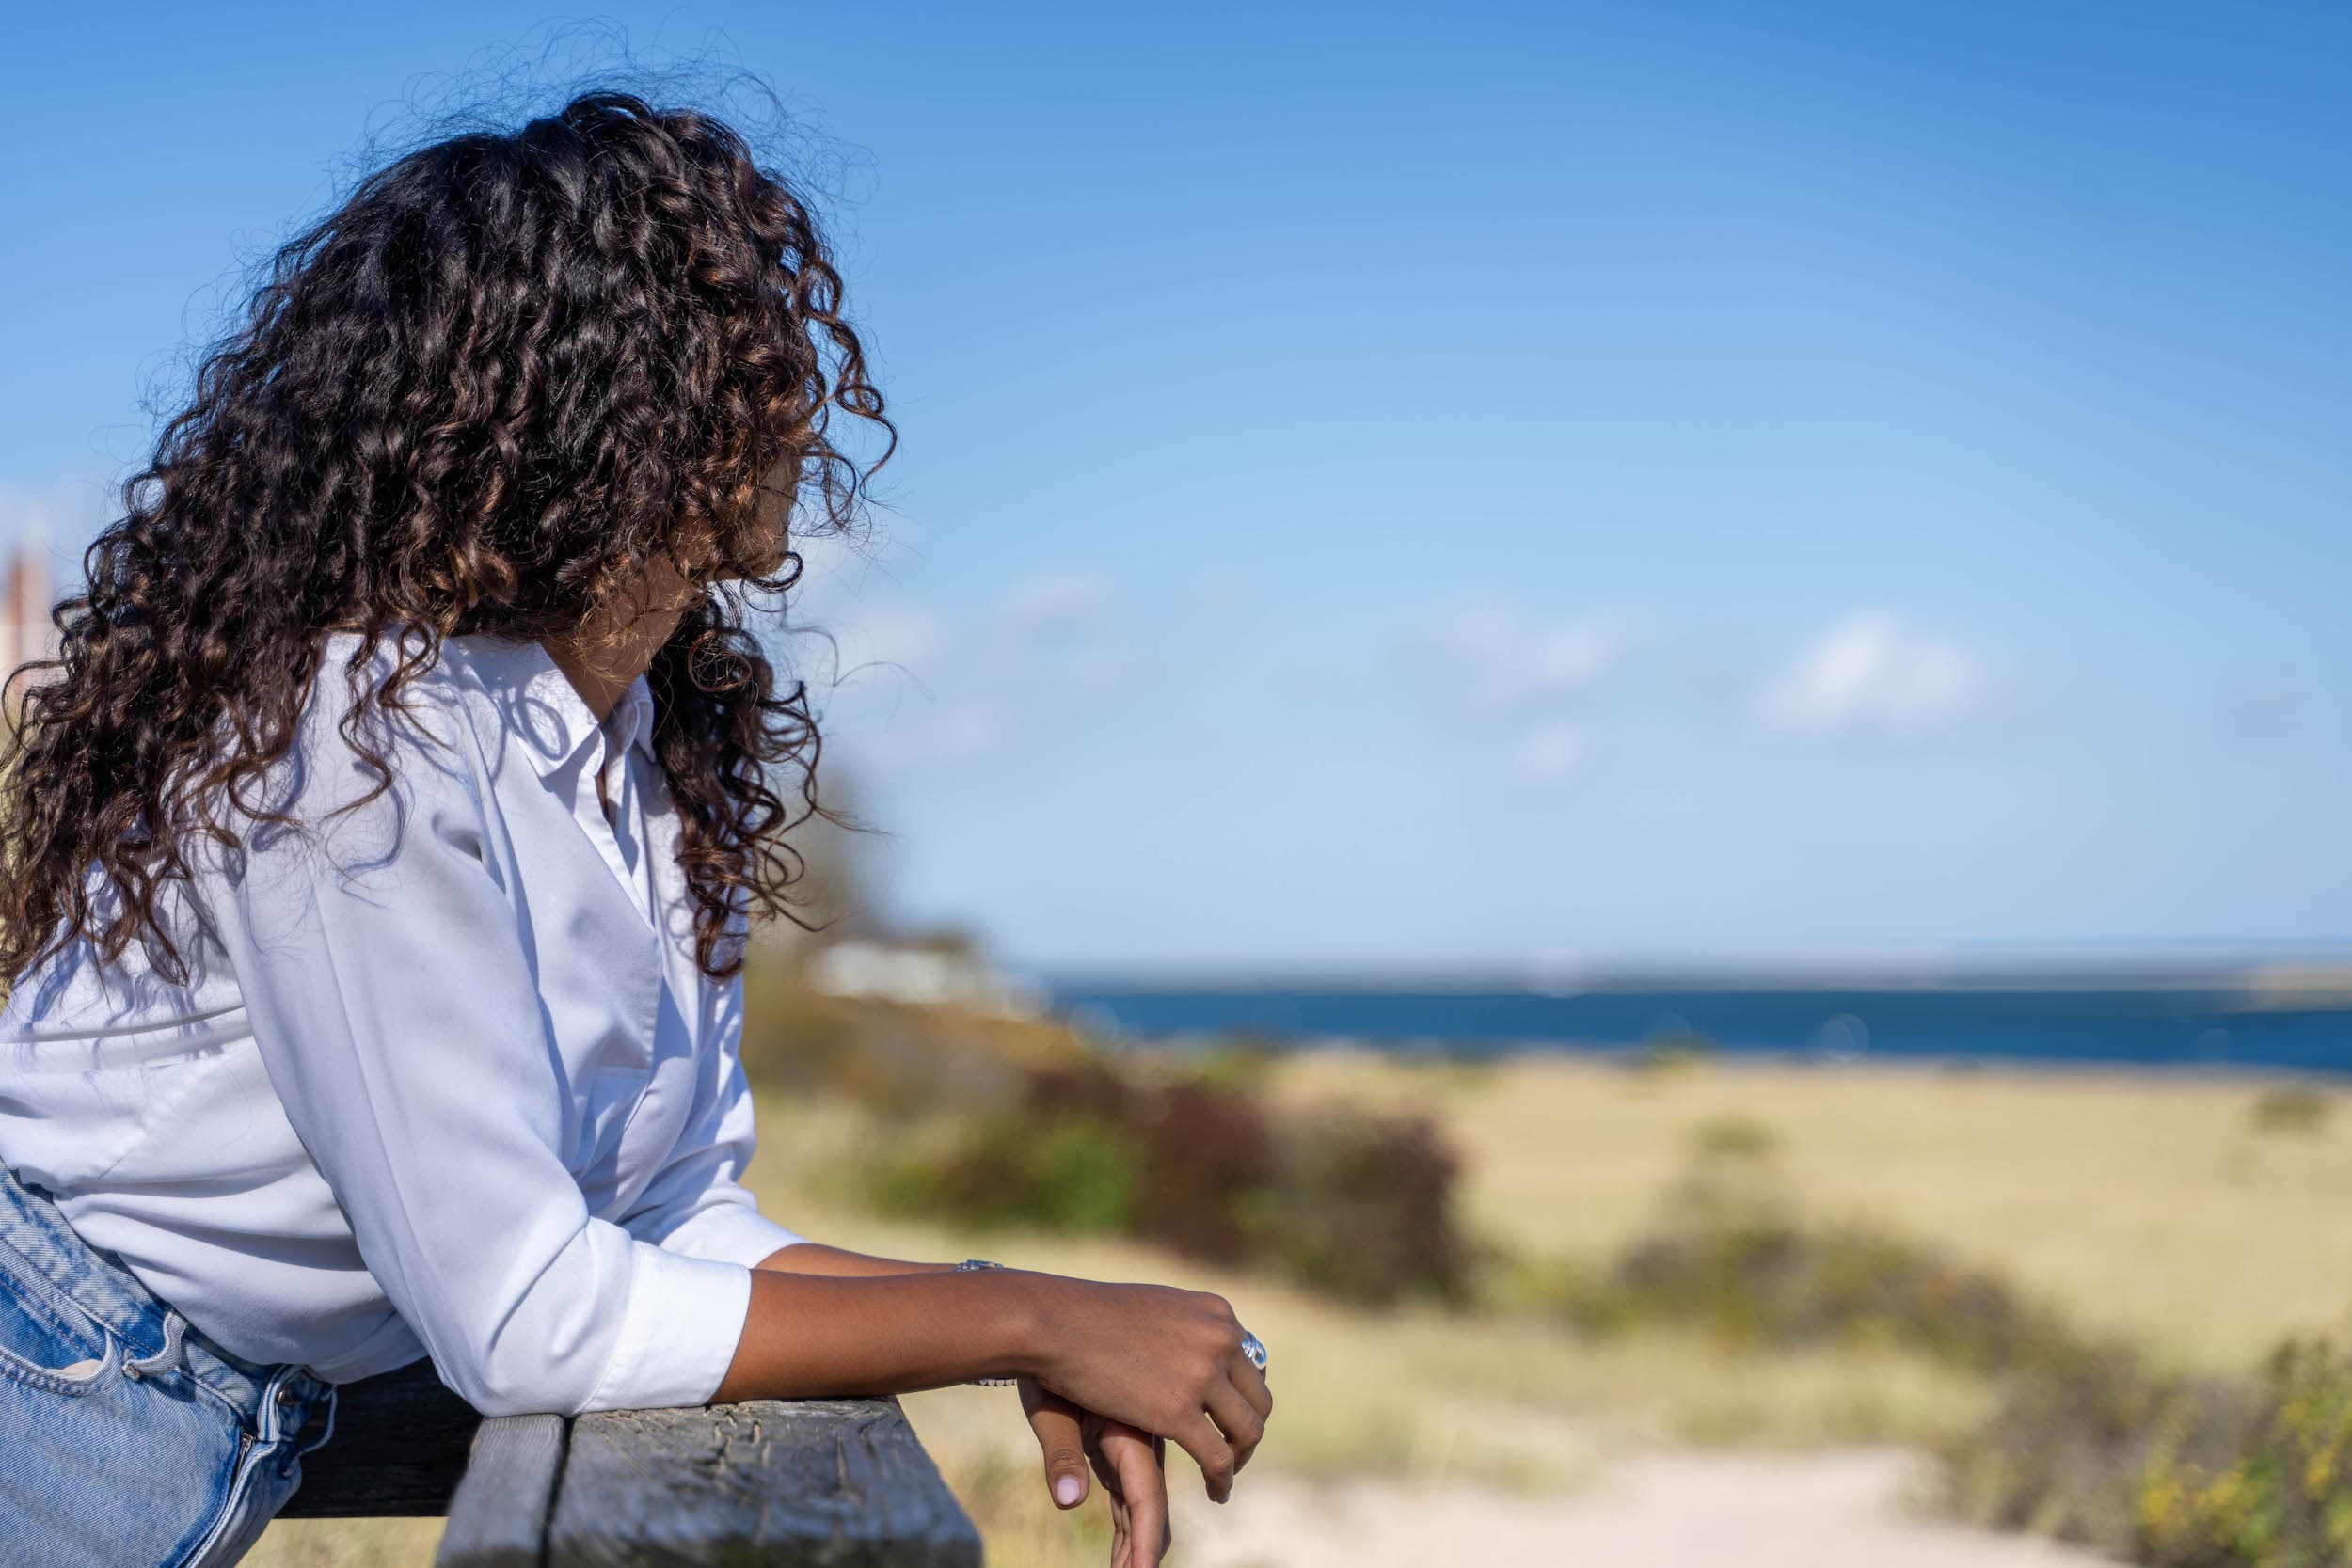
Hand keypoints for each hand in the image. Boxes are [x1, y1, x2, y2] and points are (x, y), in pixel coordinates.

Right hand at [1013, 1276, 1271, 1503]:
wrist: (1054, 1322)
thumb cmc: (1089, 1316)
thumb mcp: (1155, 1308)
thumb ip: (1184, 1330)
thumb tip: (1197, 1342)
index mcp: (1217, 1313)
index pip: (1251, 1365)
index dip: (1242, 1400)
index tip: (1229, 1422)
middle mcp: (1220, 1338)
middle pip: (1258, 1400)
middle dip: (1247, 1433)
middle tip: (1232, 1455)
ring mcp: (1202, 1374)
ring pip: (1247, 1432)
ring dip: (1239, 1460)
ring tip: (1223, 1477)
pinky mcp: (1179, 1411)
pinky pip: (1218, 1457)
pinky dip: (1221, 1480)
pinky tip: (1214, 1491)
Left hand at [1024, 1378, 1171, 1567]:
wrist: (1052, 1311)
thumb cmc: (1046, 1362)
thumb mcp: (1049, 1409)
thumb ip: (1062, 1455)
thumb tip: (1070, 1501)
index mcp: (1132, 1429)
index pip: (1147, 1502)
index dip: (1144, 1543)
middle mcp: (1157, 1421)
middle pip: (1157, 1500)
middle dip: (1144, 1541)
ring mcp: (1159, 1413)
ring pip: (1165, 1482)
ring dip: (1146, 1522)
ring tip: (1123, 1553)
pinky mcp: (1152, 1406)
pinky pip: (1163, 1453)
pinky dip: (1148, 1490)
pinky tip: (1133, 1508)